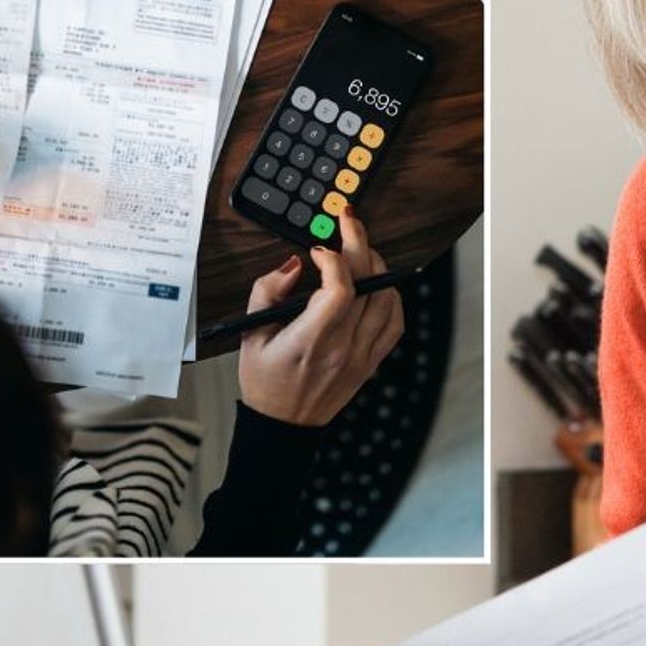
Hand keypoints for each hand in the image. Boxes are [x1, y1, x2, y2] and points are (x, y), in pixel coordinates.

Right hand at [238, 210, 405, 425]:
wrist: (284, 424)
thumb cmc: (264, 380)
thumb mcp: (250, 334)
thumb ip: (267, 292)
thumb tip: (295, 264)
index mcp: (310, 340)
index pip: (339, 290)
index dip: (334, 259)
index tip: (317, 249)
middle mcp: (342, 347)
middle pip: (366, 285)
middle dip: (359, 243)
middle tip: (348, 220)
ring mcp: (362, 355)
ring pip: (387, 299)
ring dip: (378, 266)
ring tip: (361, 249)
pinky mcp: (373, 361)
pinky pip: (395, 322)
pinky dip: (391, 296)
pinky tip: (378, 283)